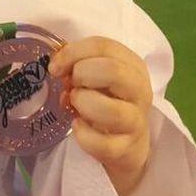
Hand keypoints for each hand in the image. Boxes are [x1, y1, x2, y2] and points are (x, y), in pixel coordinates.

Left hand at [49, 36, 152, 195]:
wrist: (127, 142)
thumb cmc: (106, 98)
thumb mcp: (96, 74)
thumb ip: (78, 63)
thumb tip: (57, 66)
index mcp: (131, 65)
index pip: (103, 46)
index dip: (72, 53)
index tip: (55, 67)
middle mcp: (139, 91)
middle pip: (113, 71)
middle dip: (82, 75)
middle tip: (71, 85)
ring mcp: (136, 122)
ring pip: (111, 110)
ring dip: (83, 104)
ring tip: (76, 106)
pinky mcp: (127, 149)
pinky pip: (102, 144)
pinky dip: (83, 135)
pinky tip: (78, 127)